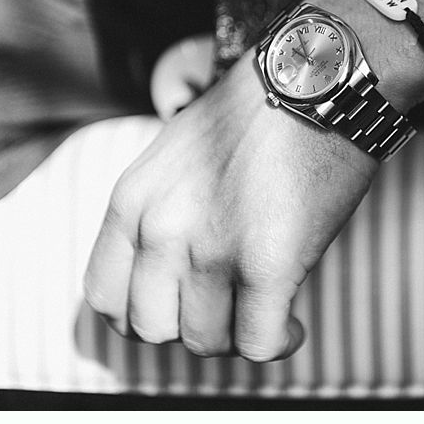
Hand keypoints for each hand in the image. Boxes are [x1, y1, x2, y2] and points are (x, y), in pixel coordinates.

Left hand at [83, 57, 376, 359]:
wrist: (319, 79)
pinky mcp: (268, 264)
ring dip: (237, 333)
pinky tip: (292, 324)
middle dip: (191, 327)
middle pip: (153, 330)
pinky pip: (257, 344)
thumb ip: (160, 213)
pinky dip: (277, 342)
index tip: (177, 307)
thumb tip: (172, 279)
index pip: (105, 298)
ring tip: (265, 309)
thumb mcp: (176, 154)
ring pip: (207, 342)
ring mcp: (212, 249)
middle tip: (227, 308)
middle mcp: (161, 228)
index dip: (142, 314)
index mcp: (132, 200)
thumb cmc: (258, 114)